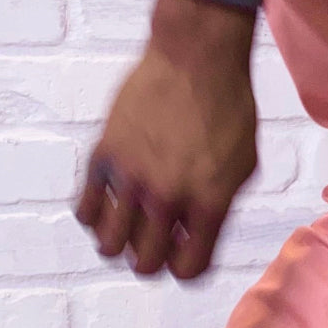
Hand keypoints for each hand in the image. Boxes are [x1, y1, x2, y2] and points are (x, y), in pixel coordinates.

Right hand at [76, 0, 257, 279]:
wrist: (195, 56)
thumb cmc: (228, 108)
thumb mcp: (243, 166)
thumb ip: (220, 207)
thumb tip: (194, 237)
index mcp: (207, 205)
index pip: (188, 270)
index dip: (184, 268)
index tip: (181, 253)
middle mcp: (167, 198)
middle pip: (144, 265)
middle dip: (149, 260)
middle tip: (151, 241)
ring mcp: (132, 178)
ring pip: (108, 244)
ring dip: (117, 243)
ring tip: (125, 225)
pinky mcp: (104, 156)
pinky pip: (84, 209)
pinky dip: (92, 215)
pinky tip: (105, 202)